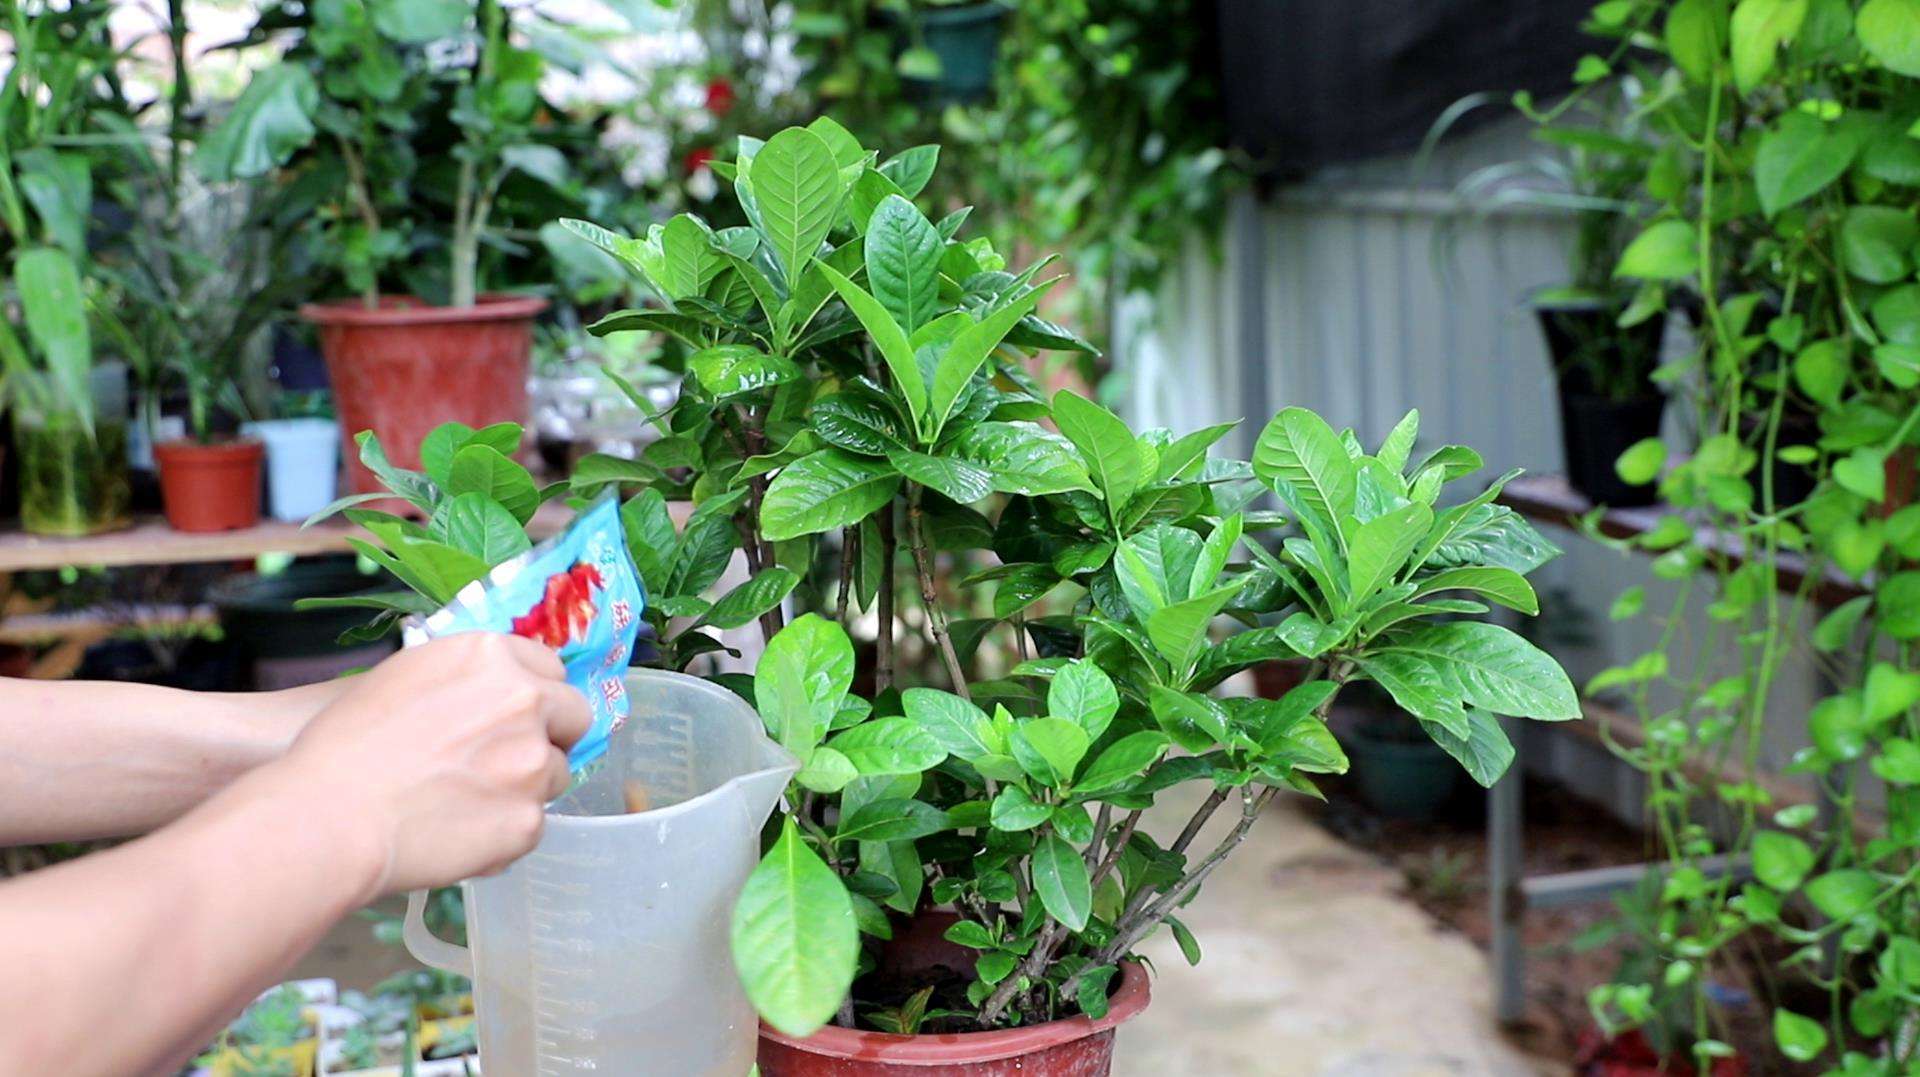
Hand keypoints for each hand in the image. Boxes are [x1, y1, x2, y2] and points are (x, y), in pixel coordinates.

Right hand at [269, 633, 590, 895]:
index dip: (532, 693)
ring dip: (526, 785)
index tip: (516, 715)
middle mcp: (524, 701)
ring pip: (556, 772)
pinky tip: (461, 833)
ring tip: (468, 801)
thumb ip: (466, 677)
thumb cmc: (346, 744)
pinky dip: (505, 830)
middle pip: (573, 715)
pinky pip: (532, 822)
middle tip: (506, 759)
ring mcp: (532, 762)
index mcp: (491, 657)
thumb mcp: (406, 676)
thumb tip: (496, 687)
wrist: (329, 816)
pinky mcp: (528, 820)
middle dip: (548, 735)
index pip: (549, 667)